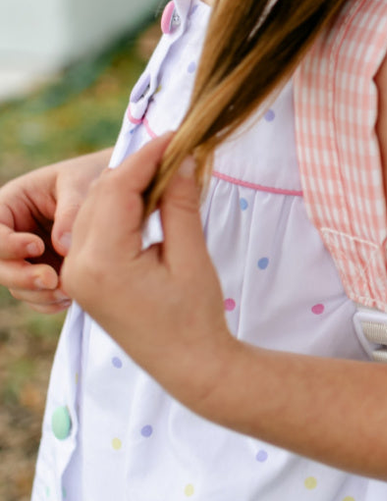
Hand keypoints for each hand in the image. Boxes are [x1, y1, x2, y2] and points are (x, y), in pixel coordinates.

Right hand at [0, 149, 111, 312]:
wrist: (120, 188)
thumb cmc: (92, 174)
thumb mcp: (80, 182)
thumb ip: (70, 211)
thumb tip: (62, 248)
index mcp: (11, 204)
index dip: (8, 243)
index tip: (37, 245)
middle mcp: (14, 233)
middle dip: (21, 276)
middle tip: (51, 279)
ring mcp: (28, 257)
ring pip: (17, 285)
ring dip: (38, 293)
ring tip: (68, 291)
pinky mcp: (45, 273)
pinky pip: (37, 296)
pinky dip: (50, 301)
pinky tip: (70, 298)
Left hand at [61, 135, 237, 409]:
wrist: (189, 365)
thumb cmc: (195, 315)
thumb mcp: (190, 256)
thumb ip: (179, 204)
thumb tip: (180, 157)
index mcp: (102, 262)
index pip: (118, 189)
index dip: (147, 156)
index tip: (175, 134)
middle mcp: (79, 267)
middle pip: (101, 195)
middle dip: (136, 167)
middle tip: (175, 147)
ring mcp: (77, 275)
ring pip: (95, 209)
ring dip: (127, 185)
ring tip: (166, 168)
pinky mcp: (86, 280)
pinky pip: (96, 229)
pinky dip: (120, 207)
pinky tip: (148, 197)